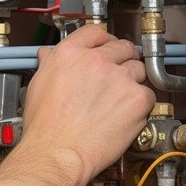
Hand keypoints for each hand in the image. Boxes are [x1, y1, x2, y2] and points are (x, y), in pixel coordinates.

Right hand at [20, 25, 154, 182]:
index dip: (104, 40)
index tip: (107, 48)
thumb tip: (48, 55)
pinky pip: (147, 95)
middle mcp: (97, 60)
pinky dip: (140, 105)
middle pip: (123, 47)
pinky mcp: (136, 99)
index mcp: (70, 53)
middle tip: (117, 76)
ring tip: (119, 100)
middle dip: (122, 59)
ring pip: (138, 70)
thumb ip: (49, 65)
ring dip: (132, 81)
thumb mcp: (38, 86)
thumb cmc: (45, 128)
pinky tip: (124, 116)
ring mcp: (119, 78)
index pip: (96, 32)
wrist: (57, 154)